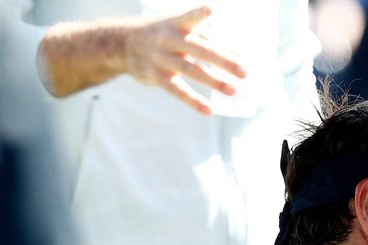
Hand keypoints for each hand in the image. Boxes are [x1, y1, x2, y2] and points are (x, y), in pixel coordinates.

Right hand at [124, 6, 246, 114]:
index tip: (211, 9)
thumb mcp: (180, 29)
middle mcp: (169, 39)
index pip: (191, 17)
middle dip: (223, 60)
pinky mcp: (156, 76)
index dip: (200, 14)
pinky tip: (209, 110)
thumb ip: (208, 39)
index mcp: (177, 23)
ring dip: (213, 81)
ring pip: (190, 70)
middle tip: (245, 72)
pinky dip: (193, 101)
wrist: (122, 43)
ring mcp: (161, 57)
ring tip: (233, 91)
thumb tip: (242, 54)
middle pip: (199, 49)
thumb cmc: (165, 36)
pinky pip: (177, 90)